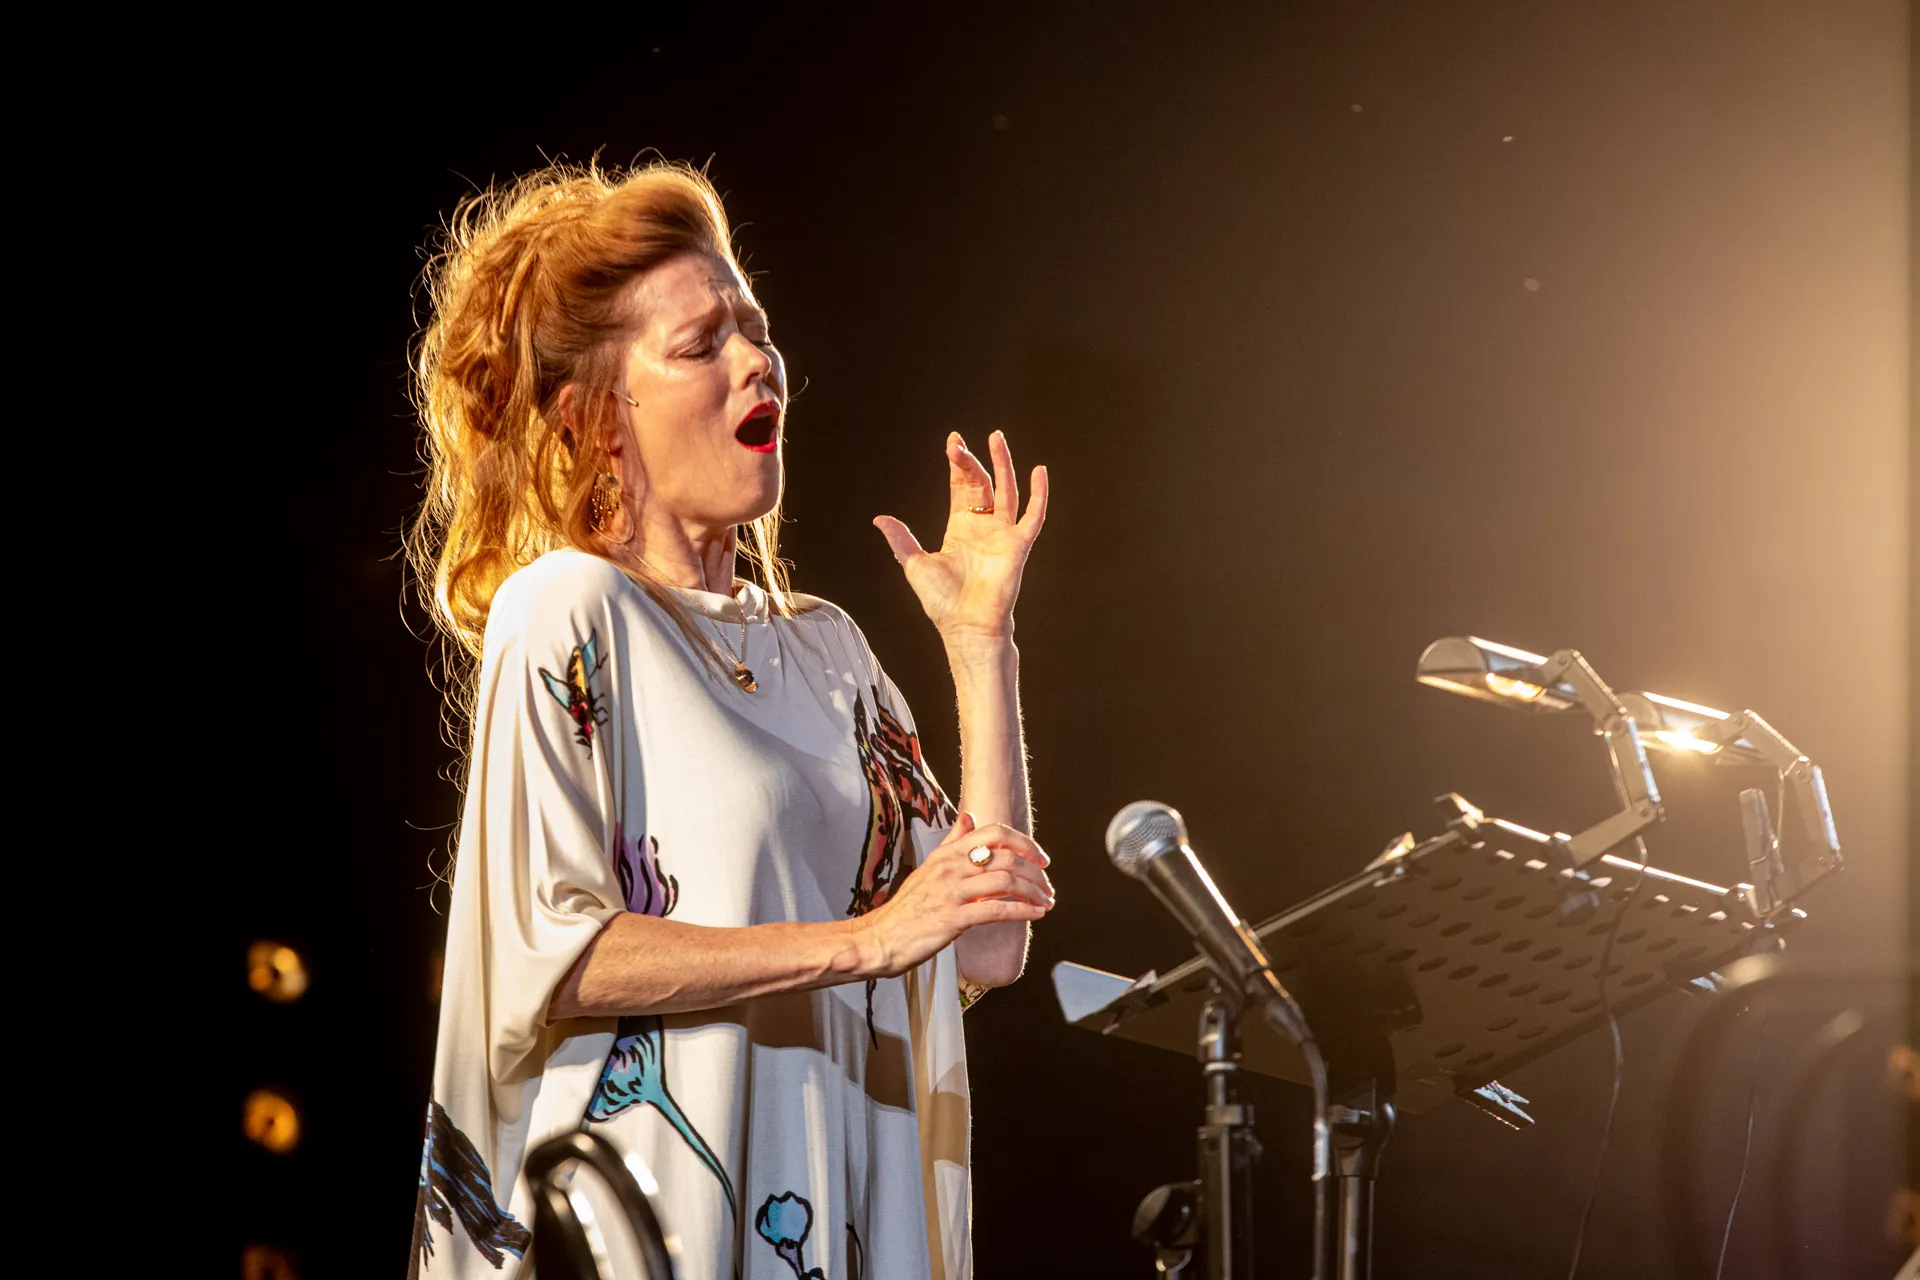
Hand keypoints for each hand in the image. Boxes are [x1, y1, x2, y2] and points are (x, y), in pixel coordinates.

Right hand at [858, 813, 1053, 978]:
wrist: (880, 938)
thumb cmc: (907, 908)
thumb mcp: (929, 867)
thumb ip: (953, 842)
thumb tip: (969, 816)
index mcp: (947, 853)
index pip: (994, 833)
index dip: (1024, 843)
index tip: (1040, 859)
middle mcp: (950, 867)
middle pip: (1006, 857)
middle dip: (1035, 872)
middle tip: (1047, 886)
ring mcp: (951, 892)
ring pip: (1006, 882)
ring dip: (1033, 892)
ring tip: (1046, 902)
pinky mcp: (952, 918)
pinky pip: (996, 910)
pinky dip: (1022, 911)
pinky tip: (1035, 915)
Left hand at [873, 431, 1048, 642]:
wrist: (965, 626)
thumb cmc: (942, 601)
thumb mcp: (914, 564)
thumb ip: (901, 540)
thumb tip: (880, 519)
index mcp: (961, 528)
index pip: (961, 487)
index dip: (958, 464)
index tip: (953, 442)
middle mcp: (984, 527)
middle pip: (982, 483)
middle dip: (972, 461)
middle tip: (960, 442)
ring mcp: (1002, 535)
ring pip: (1007, 491)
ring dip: (1003, 465)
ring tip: (997, 439)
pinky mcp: (1018, 546)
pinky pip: (1033, 516)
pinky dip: (1039, 495)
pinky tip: (1039, 471)